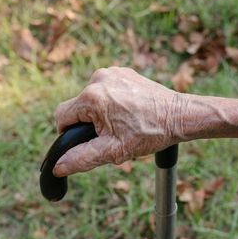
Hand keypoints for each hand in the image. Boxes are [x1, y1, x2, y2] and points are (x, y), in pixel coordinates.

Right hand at [53, 67, 183, 176]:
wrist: (179, 115)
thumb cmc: (150, 132)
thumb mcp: (114, 151)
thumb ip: (82, 158)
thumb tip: (58, 166)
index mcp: (92, 97)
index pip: (61, 115)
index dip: (68, 132)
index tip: (86, 140)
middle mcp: (99, 78)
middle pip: (78, 106)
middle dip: (89, 123)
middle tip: (112, 134)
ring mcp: (113, 72)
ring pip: (92, 98)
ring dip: (100, 112)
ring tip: (124, 122)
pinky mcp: (124, 72)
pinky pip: (107, 89)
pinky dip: (112, 100)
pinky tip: (129, 110)